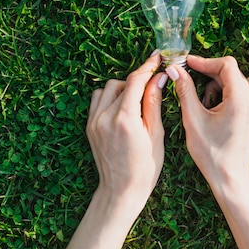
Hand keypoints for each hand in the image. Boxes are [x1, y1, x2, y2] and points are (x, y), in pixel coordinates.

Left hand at [66, 52, 165, 248]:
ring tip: (136, 101)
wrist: (121, 191)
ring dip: (122, 89)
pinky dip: (109, 98)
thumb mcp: (155, 134)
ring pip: (106, 89)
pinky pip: (97, 100)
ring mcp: (94, 121)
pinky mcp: (89, 126)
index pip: (135, 81)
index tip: (157, 57)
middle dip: (137, 80)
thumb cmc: (145, 167)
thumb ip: (154, 103)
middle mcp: (104, 117)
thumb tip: (158, 78)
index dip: (147, 66)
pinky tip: (122, 109)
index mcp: (124, 119)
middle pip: (121, 82)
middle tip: (152, 85)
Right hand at [166, 55, 248, 248]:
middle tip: (189, 83)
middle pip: (231, 73)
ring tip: (203, 105)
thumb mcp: (193, 119)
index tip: (188, 64)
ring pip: (235, 82)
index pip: (226, 65)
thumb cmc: (210, 152)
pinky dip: (226, 95)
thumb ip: (185, 90)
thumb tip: (175, 70)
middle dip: (208, 75)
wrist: (229, 177)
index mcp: (240, 99)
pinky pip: (240, 94)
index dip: (205, 61)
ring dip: (217, 86)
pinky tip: (213, 109)